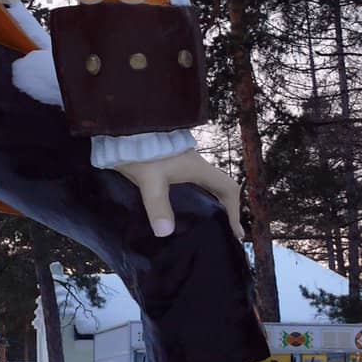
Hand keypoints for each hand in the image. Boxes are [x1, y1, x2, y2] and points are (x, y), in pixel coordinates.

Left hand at [113, 150, 242, 240]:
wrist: (125, 128)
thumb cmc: (142, 152)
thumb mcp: (150, 181)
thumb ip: (158, 205)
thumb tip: (164, 232)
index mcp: (199, 169)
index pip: (228, 188)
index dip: (235, 209)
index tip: (235, 232)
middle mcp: (196, 166)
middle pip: (220, 189)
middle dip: (225, 210)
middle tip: (222, 231)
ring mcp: (184, 164)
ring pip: (205, 187)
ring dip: (209, 204)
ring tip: (204, 226)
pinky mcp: (171, 165)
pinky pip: (190, 185)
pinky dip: (194, 199)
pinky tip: (182, 211)